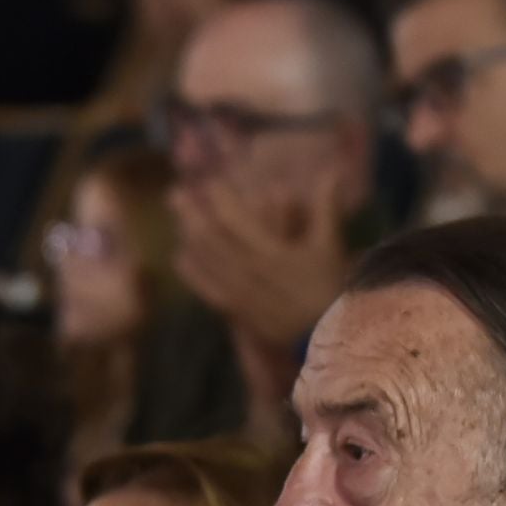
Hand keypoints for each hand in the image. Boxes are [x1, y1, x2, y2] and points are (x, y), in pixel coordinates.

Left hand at [171, 171, 351, 348]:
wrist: (325, 333)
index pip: (235, 219)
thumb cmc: (328, 286)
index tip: (209, 181)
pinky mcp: (235, 309)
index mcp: (269, 251)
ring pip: (205, 262)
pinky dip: (192, 272)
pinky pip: (207, 289)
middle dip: (190, 214)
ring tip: (176, 219)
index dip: (220, 198)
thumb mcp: (328, 245)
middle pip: (210, 238)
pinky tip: (180, 258)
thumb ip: (325, 207)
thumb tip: (331, 172)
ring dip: (188, 237)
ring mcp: (238, 291)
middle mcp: (247, 270)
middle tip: (174, 194)